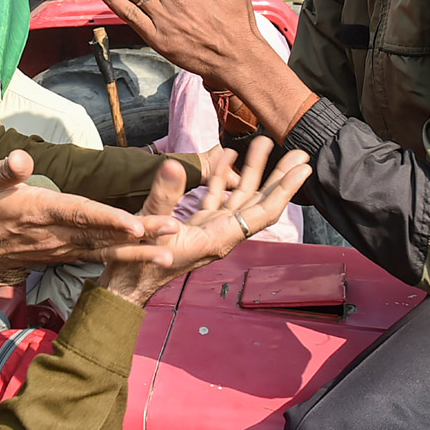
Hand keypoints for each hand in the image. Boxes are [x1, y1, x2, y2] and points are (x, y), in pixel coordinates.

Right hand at [0, 149, 180, 293]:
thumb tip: (22, 159)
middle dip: (139, 236)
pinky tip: (147, 259)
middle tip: (173, 232)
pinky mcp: (64, 256)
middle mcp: (56, 235)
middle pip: (103, 236)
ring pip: (105, 252)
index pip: (80, 215)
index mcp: (41, 212)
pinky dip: (124, 259)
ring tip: (171, 253)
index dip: (109, 220)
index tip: (136, 223)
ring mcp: (62, 250)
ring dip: (138, 253)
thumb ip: (6, 170)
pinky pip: (98, 259)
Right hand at [100, 139, 311, 305]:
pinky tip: (228, 157)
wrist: (126, 286)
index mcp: (220, 238)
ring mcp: (211, 229)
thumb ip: (164, 196)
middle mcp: (222, 233)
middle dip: (279, 176)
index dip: (285, 189)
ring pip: (240, 196)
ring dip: (253, 171)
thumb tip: (174, 164)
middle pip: (259, 202)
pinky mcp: (197, 226)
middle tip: (300, 152)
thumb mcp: (149, 228)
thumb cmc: (139, 266)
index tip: (303, 169)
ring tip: (264, 143)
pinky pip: (217, 197)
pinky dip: (223, 177)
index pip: (263, 212)